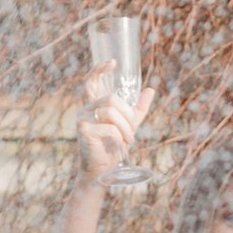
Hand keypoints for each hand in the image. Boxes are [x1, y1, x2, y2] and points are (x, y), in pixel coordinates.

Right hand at [73, 60, 154, 184]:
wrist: (102, 171)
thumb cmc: (112, 148)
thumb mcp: (129, 125)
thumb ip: (138, 109)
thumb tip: (150, 89)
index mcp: (93, 106)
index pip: (91, 81)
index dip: (99, 70)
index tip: (113, 62)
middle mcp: (85, 109)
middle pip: (112, 98)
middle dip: (127, 114)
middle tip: (131, 132)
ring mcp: (82, 119)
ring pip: (111, 112)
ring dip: (125, 128)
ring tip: (127, 141)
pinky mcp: (84, 131)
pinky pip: (109, 127)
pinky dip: (119, 138)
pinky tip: (118, 147)